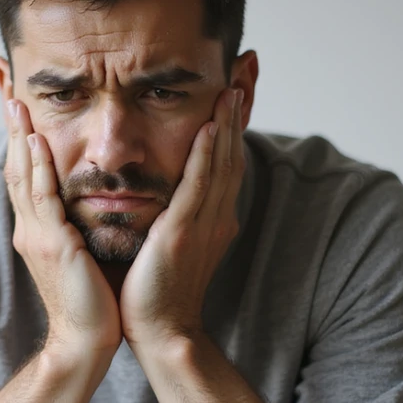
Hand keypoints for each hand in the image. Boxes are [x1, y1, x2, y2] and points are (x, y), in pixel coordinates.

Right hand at [3, 99, 122, 360]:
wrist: (88, 341)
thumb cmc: (92, 301)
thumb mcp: (80, 254)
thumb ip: (75, 226)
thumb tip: (85, 202)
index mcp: (38, 230)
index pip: (25, 174)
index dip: (20, 138)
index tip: (17, 103)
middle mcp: (31, 229)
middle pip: (15, 167)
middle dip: (11, 127)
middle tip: (6, 86)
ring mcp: (38, 237)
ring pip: (23, 177)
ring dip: (20, 138)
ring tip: (15, 102)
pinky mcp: (53, 246)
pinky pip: (43, 199)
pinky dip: (38, 168)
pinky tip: (37, 143)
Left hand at [120, 88, 244, 350]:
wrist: (160, 332)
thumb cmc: (156, 293)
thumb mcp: (171, 245)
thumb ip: (175, 215)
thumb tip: (168, 196)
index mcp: (212, 217)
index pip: (226, 159)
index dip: (233, 122)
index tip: (236, 87)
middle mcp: (216, 216)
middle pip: (232, 152)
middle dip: (239, 111)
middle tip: (246, 70)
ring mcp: (203, 225)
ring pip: (222, 164)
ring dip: (228, 123)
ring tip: (234, 85)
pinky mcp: (184, 234)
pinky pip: (199, 187)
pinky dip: (208, 156)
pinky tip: (211, 128)